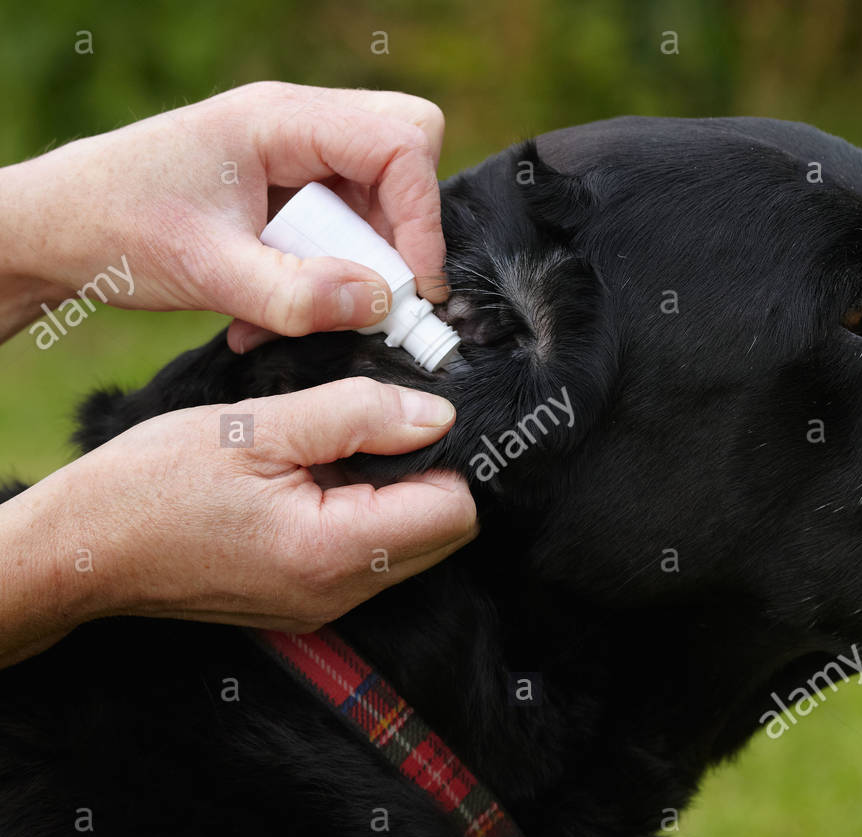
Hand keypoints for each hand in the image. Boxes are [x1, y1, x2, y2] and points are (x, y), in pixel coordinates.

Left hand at [0, 82, 446, 350]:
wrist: (56, 229)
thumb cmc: (116, 229)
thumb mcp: (208, 272)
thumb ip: (296, 294)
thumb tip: (381, 303)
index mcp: (281, 120)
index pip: (400, 142)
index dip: (421, 217)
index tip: (411, 288)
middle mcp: (298, 125)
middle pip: (405, 152)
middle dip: (401, 230)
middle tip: (371, 288)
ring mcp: (296, 154)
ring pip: (380, 196)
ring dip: (360, 262)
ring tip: (302, 308)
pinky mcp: (290, 187)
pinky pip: (345, 223)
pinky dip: (330, 271)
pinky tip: (281, 303)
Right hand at [0, 378, 475, 667]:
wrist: (81, 550)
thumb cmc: (152, 484)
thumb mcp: (257, 427)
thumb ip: (357, 416)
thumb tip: (438, 416)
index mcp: (334, 552)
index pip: (456, 511)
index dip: (442, 456)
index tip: (399, 421)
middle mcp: (340, 594)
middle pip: (444, 535)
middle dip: (425, 476)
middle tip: (364, 434)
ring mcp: (324, 606)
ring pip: (411, 547)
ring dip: (393, 496)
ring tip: (330, 457)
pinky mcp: (306, 604)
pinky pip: (370, 560)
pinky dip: (362, 518)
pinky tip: (312, 485)